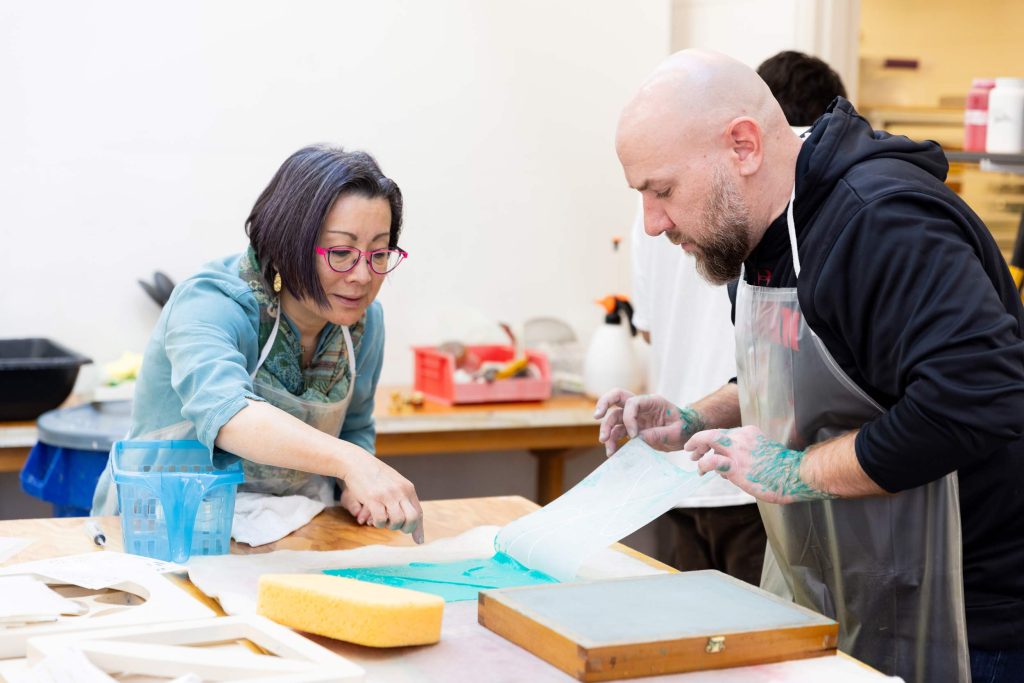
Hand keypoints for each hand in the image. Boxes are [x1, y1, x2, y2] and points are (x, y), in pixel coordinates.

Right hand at [338, 450, 424, 543]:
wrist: (357, 462)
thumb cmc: (375, 475)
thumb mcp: (394, 482)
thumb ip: (402, 497)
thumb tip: (408, 516)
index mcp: (408, 488)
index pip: (418, 512)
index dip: (418, 528)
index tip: (418, 541)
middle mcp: (400, 492)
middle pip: (412, 519)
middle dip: (406, 529)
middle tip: (396, 527)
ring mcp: (388, 495)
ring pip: (397, 521)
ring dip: (390, 526)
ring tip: (383, 520)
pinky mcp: (373, 499)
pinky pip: (380, 520)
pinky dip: (378, 523)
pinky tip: (374, 518)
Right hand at [593, 389, 706, 455]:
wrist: (687, 434)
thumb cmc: (685, 428)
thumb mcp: (677, 431)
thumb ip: (659, 433)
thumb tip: (638, 438)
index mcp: (652, 401)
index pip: (632, 403)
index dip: (629, 418)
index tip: (634, 435)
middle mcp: (640, 406)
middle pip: (616, 397)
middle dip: (603, 404)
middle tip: (596, 417)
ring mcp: (634, 417)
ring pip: (613, 418)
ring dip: (607, 430)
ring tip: (606, 445)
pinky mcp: (632, 428)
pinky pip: (617, 432)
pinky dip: (613, 441)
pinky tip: (612, 452)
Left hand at [685, 426, 834, 503]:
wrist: (795, 476)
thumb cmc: (783, 471)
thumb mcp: (763, 454)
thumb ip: (746, 456)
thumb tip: (728, 468)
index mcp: (750, 433)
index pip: (725, 433)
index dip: (712, 441)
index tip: (706, 449)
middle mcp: (742, 437)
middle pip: (714, 433)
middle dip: (699, 440)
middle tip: (691, 450)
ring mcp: (738, 450)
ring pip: (710, 439)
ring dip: (698, 448)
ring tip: (694, 459)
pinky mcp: (736, 466)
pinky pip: (712, 460)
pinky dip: (704, 463)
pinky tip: (702, 470)